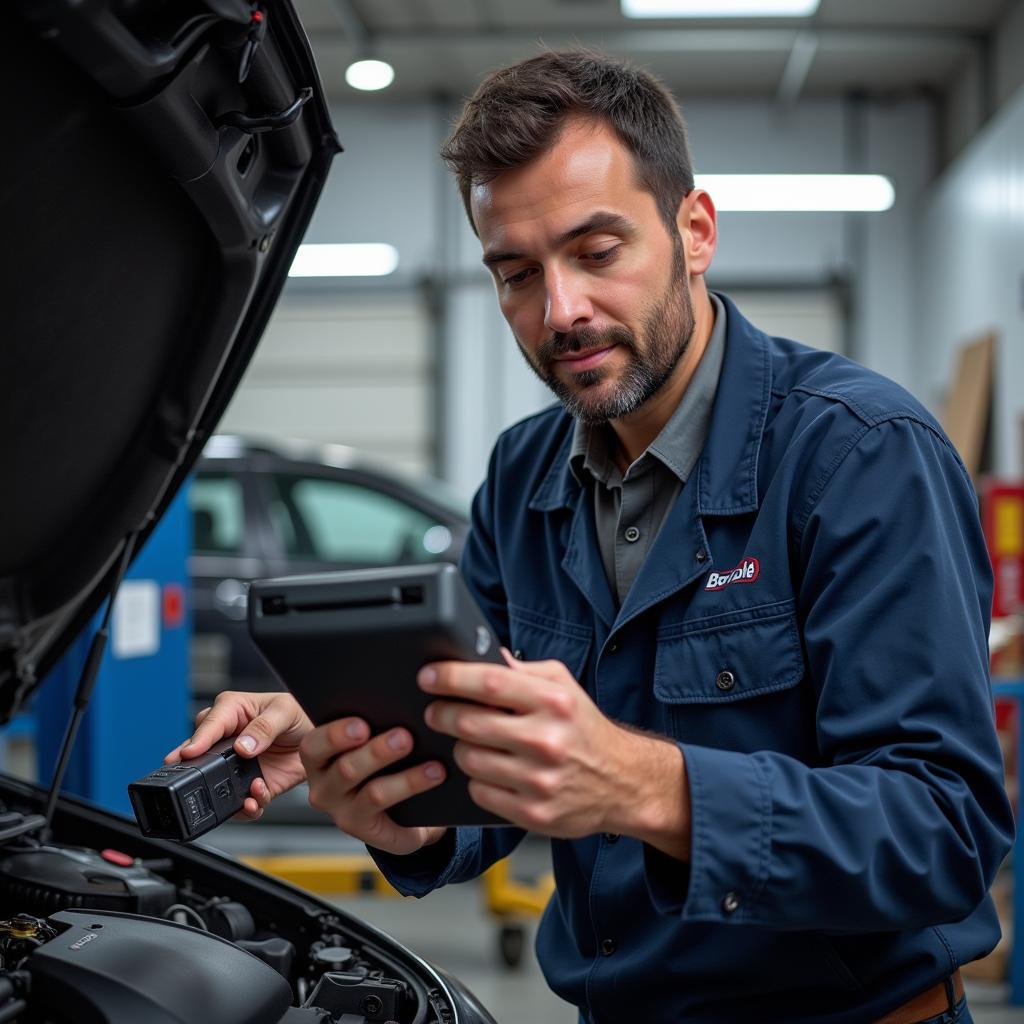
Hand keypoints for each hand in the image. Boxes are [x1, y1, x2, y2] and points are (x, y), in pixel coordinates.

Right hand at [164, 691, 312, 820]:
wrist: (320, 742)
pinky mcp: (248, 786)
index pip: (208, 724)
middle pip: (199, 756)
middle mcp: (227, 739)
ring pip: (214, 784)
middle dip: (196, 771)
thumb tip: (243, 745)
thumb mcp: (285, 711)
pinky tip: (256, 798)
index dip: (198, 739)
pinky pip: (238, 802)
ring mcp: (235, 766)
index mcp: (231, 711)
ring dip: (224, 794)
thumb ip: (264, 726)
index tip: (190, 753)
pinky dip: (245, 807)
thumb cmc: (299, 714)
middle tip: (196, 781)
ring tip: (245, 794)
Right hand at [299, 718, 448, 855]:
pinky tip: (436, 773)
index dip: (335, 735)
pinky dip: (413, 786)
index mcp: (318, 756)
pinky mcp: (362, 826)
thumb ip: (375, 720)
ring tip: (433, 761)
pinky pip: (386, 806)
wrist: (403, 805)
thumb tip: (400, 701)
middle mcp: (322, 786)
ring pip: (372, 792)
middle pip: (345, 768)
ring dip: (404, 776)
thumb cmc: (385, 758)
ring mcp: (341, 810)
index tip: (363, 724)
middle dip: (376, 751)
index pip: (314, 745)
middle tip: (404, 736)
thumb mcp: (374, 735)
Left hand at [419, 649, 690, 856]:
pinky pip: (480, 792)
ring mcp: (539, 780)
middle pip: (469, 722)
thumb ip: (525, 671)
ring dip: (460, 748)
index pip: (489, 683)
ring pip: (469, 759)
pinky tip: (491, 771)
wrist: (623, 782)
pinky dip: (477, 780)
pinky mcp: (533, 813)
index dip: (450, 677)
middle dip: (441, 714)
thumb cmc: (586, 730)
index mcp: (554, 702)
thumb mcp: (564, 687)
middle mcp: (547, 740)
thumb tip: (485, 656)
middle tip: (436, 711)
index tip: (428, 676)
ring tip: (472, 742)